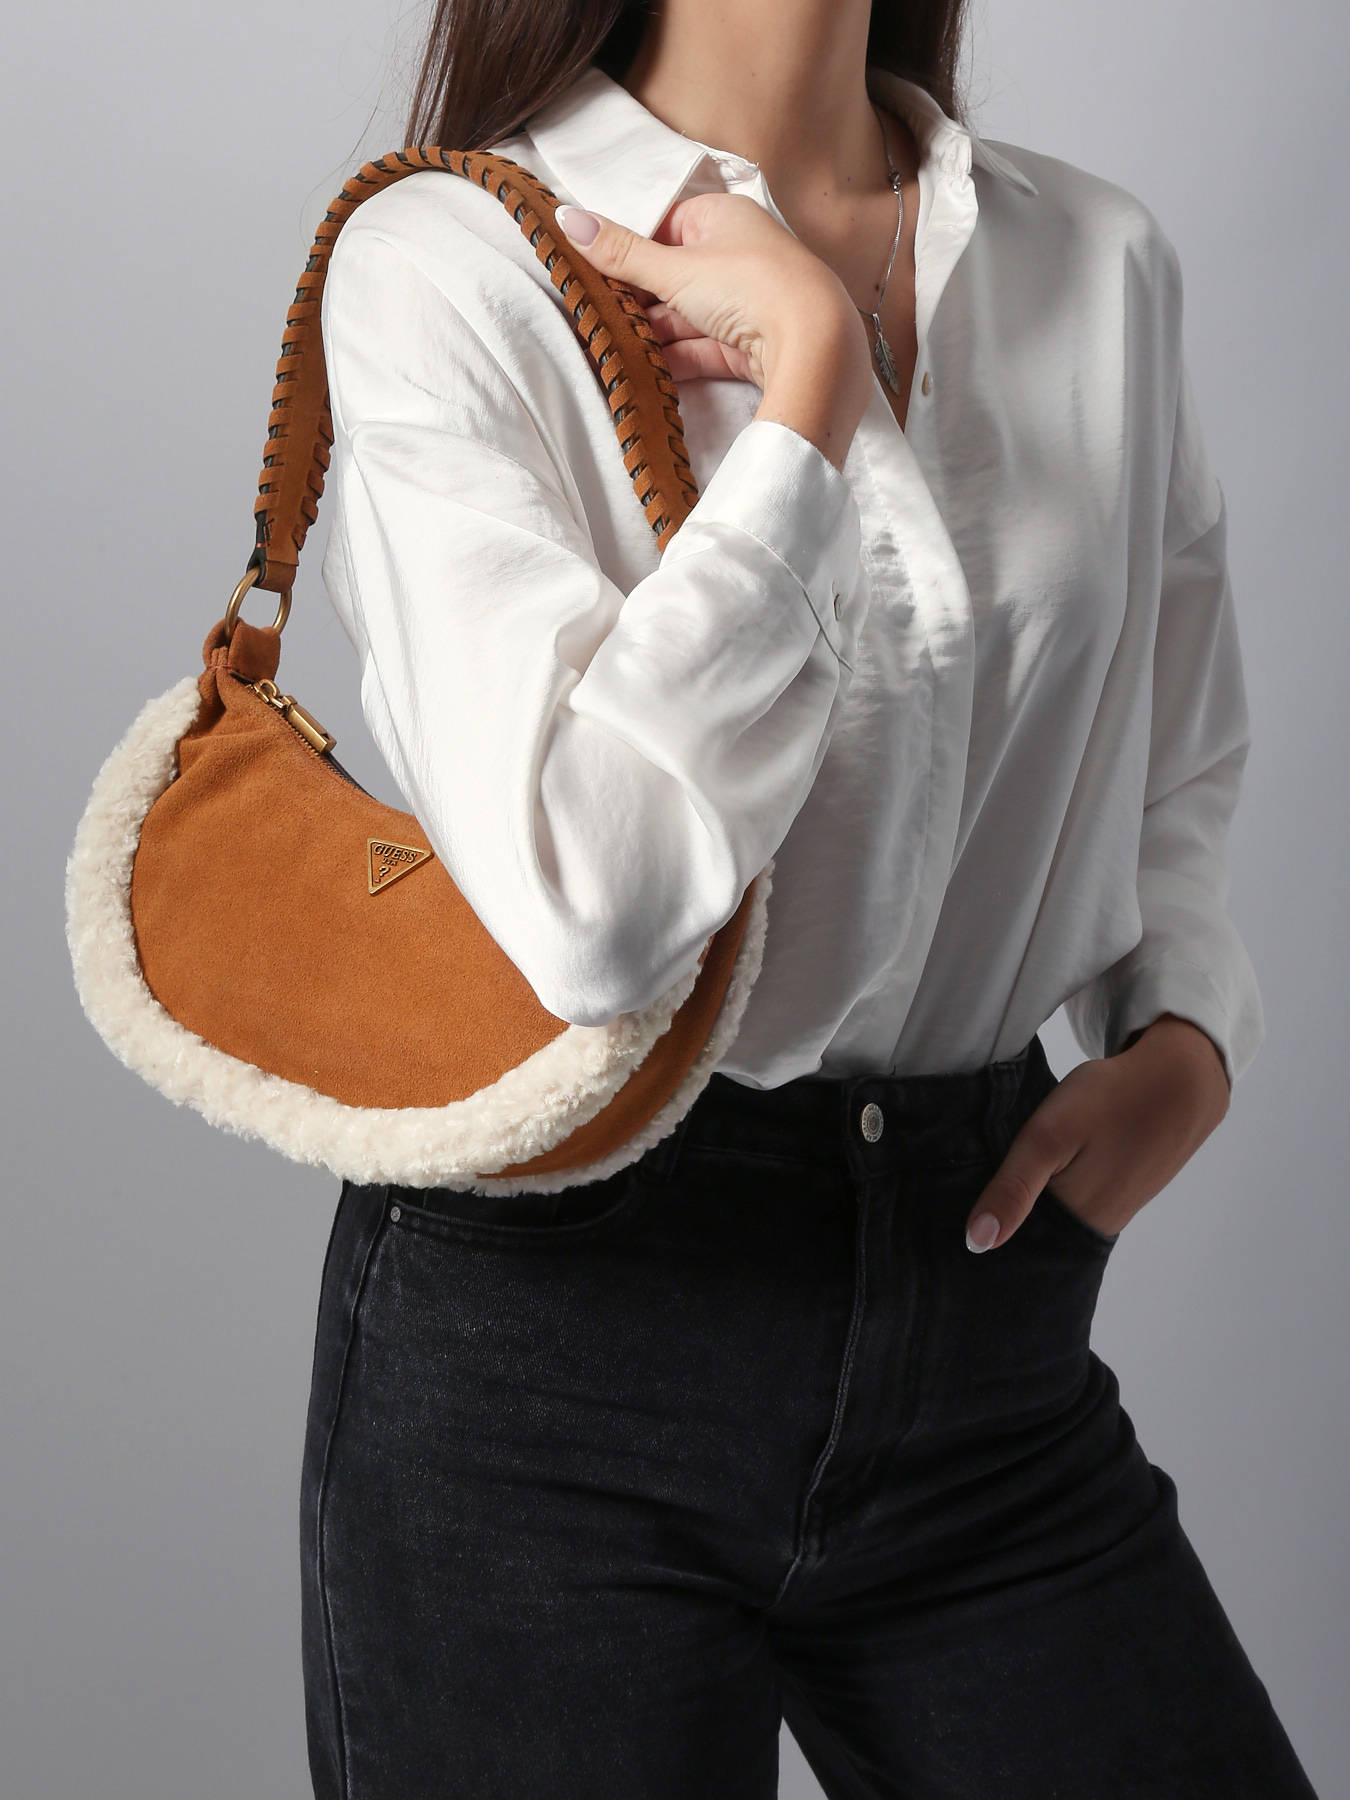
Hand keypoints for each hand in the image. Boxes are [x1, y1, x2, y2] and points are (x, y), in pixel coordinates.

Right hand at [553, 191, 868, 391]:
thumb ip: (620, 252)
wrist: (814, 346)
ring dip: (653, 334)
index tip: (597, 273)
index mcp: (725, 218)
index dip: (633, 250)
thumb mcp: (675, 267)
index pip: (667, 226)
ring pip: (688, 316)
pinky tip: (644, 372)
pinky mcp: (753, 346)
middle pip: (675, 276)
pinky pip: (705, 349)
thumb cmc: (749, 286)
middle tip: (596, 318)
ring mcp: (749, 303)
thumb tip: (565, 216)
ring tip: (611, 349)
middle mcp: (740, 254)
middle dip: (639, 300)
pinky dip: (676, 359)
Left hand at [963, 1015, 1231, 1251]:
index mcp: (1076, 1222)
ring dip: (1028, 1201)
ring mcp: (1114, 1206)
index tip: (955, 1225)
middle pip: (1035, 1235)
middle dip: (1004, 1220)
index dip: (986, 1236)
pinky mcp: (1123, 1186)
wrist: (1182, 1078)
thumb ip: (1014, 1188)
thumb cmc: (1110, 1102)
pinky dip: (1053, 1187)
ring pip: (1054, 1215)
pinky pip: (1075, 1197)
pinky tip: (1038, 1168)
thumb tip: (977, 1244)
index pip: (1017, 1249)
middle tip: (962, 1193)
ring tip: (988, 1180)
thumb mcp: (1048, 1137)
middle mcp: (1097, 1225)